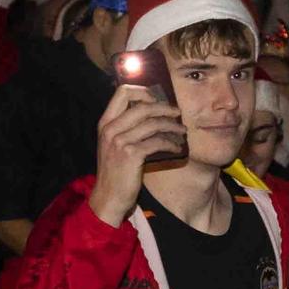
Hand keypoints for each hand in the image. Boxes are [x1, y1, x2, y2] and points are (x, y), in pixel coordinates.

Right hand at [88, 85, 186, 225]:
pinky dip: (171, 143)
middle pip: (143, 105)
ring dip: (172, 126)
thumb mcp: (113, 144)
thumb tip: (150, 110)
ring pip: (153, 123)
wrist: (108, 197)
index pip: (122, 92)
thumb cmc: (115, 171)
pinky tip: (177, 148)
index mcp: (105, 123)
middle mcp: (110, 129)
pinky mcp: (131, 155)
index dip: (143, 92)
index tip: (157, 100)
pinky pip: (157, 142)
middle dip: (164, 108)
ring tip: (182, 131)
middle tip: (177, 113)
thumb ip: (125, 127)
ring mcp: (119, 142)